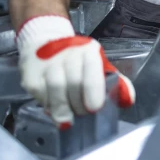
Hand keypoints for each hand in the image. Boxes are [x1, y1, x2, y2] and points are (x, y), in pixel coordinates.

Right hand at [16, 15, 134, 128]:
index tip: (95, 107)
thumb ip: (116, 83)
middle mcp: (68, 54)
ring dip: (63, 108)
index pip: (92, 70)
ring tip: (69, 118)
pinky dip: (49, 106)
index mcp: (88, 51)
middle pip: (73, 83)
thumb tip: (128, 100)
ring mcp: (48, 63)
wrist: (45, 42)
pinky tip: (54, 108)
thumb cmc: (78, 60)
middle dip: (79, 104)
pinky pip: (41, 95)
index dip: (93, 91)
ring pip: (55, 89)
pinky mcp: (32, 75)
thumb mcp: (99, 66)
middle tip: (83, 113)